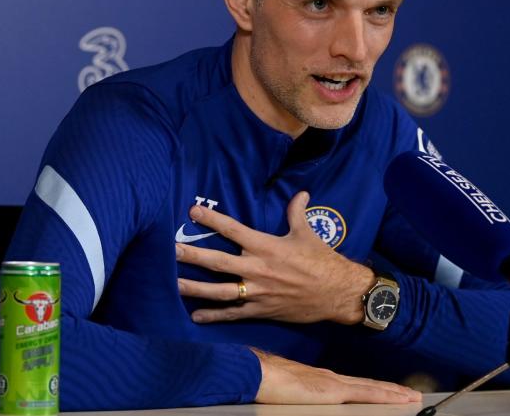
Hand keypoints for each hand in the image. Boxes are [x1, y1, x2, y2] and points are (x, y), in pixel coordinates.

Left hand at [176, 191, 375, 324]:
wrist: (338, 293)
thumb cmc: (322, 261)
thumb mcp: (308, 233)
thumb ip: (296, 212)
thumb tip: (300, 192)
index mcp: (266, 246)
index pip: (233, 229)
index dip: (212, 219)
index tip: (193, 211)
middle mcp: (257, 269)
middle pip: (218, 261)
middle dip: (192, 256)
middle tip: (171, 251)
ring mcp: (258, 292)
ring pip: (220, 290)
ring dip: (195, 288)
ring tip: (173, 284)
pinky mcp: (261, 311)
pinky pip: (233, 314)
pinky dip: (214, 316)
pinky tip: (195, 317)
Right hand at [251, 349, 420, 403]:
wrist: (258, 372)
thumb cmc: (265, 381)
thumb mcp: (289, 389)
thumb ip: (302, 394)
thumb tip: (305, 400)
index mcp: (321, 379)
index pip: (355, 385)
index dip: (374, 388)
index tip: (390, 391)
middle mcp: (331, 378)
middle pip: (368, 385)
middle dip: (391, 390)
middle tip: (412, 394)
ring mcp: (334, 383)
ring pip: (372, 388)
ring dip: (393, 393)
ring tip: (412, 397)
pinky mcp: (334, 390)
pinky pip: (366, 393)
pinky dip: (384, 395)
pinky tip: (397, 399)